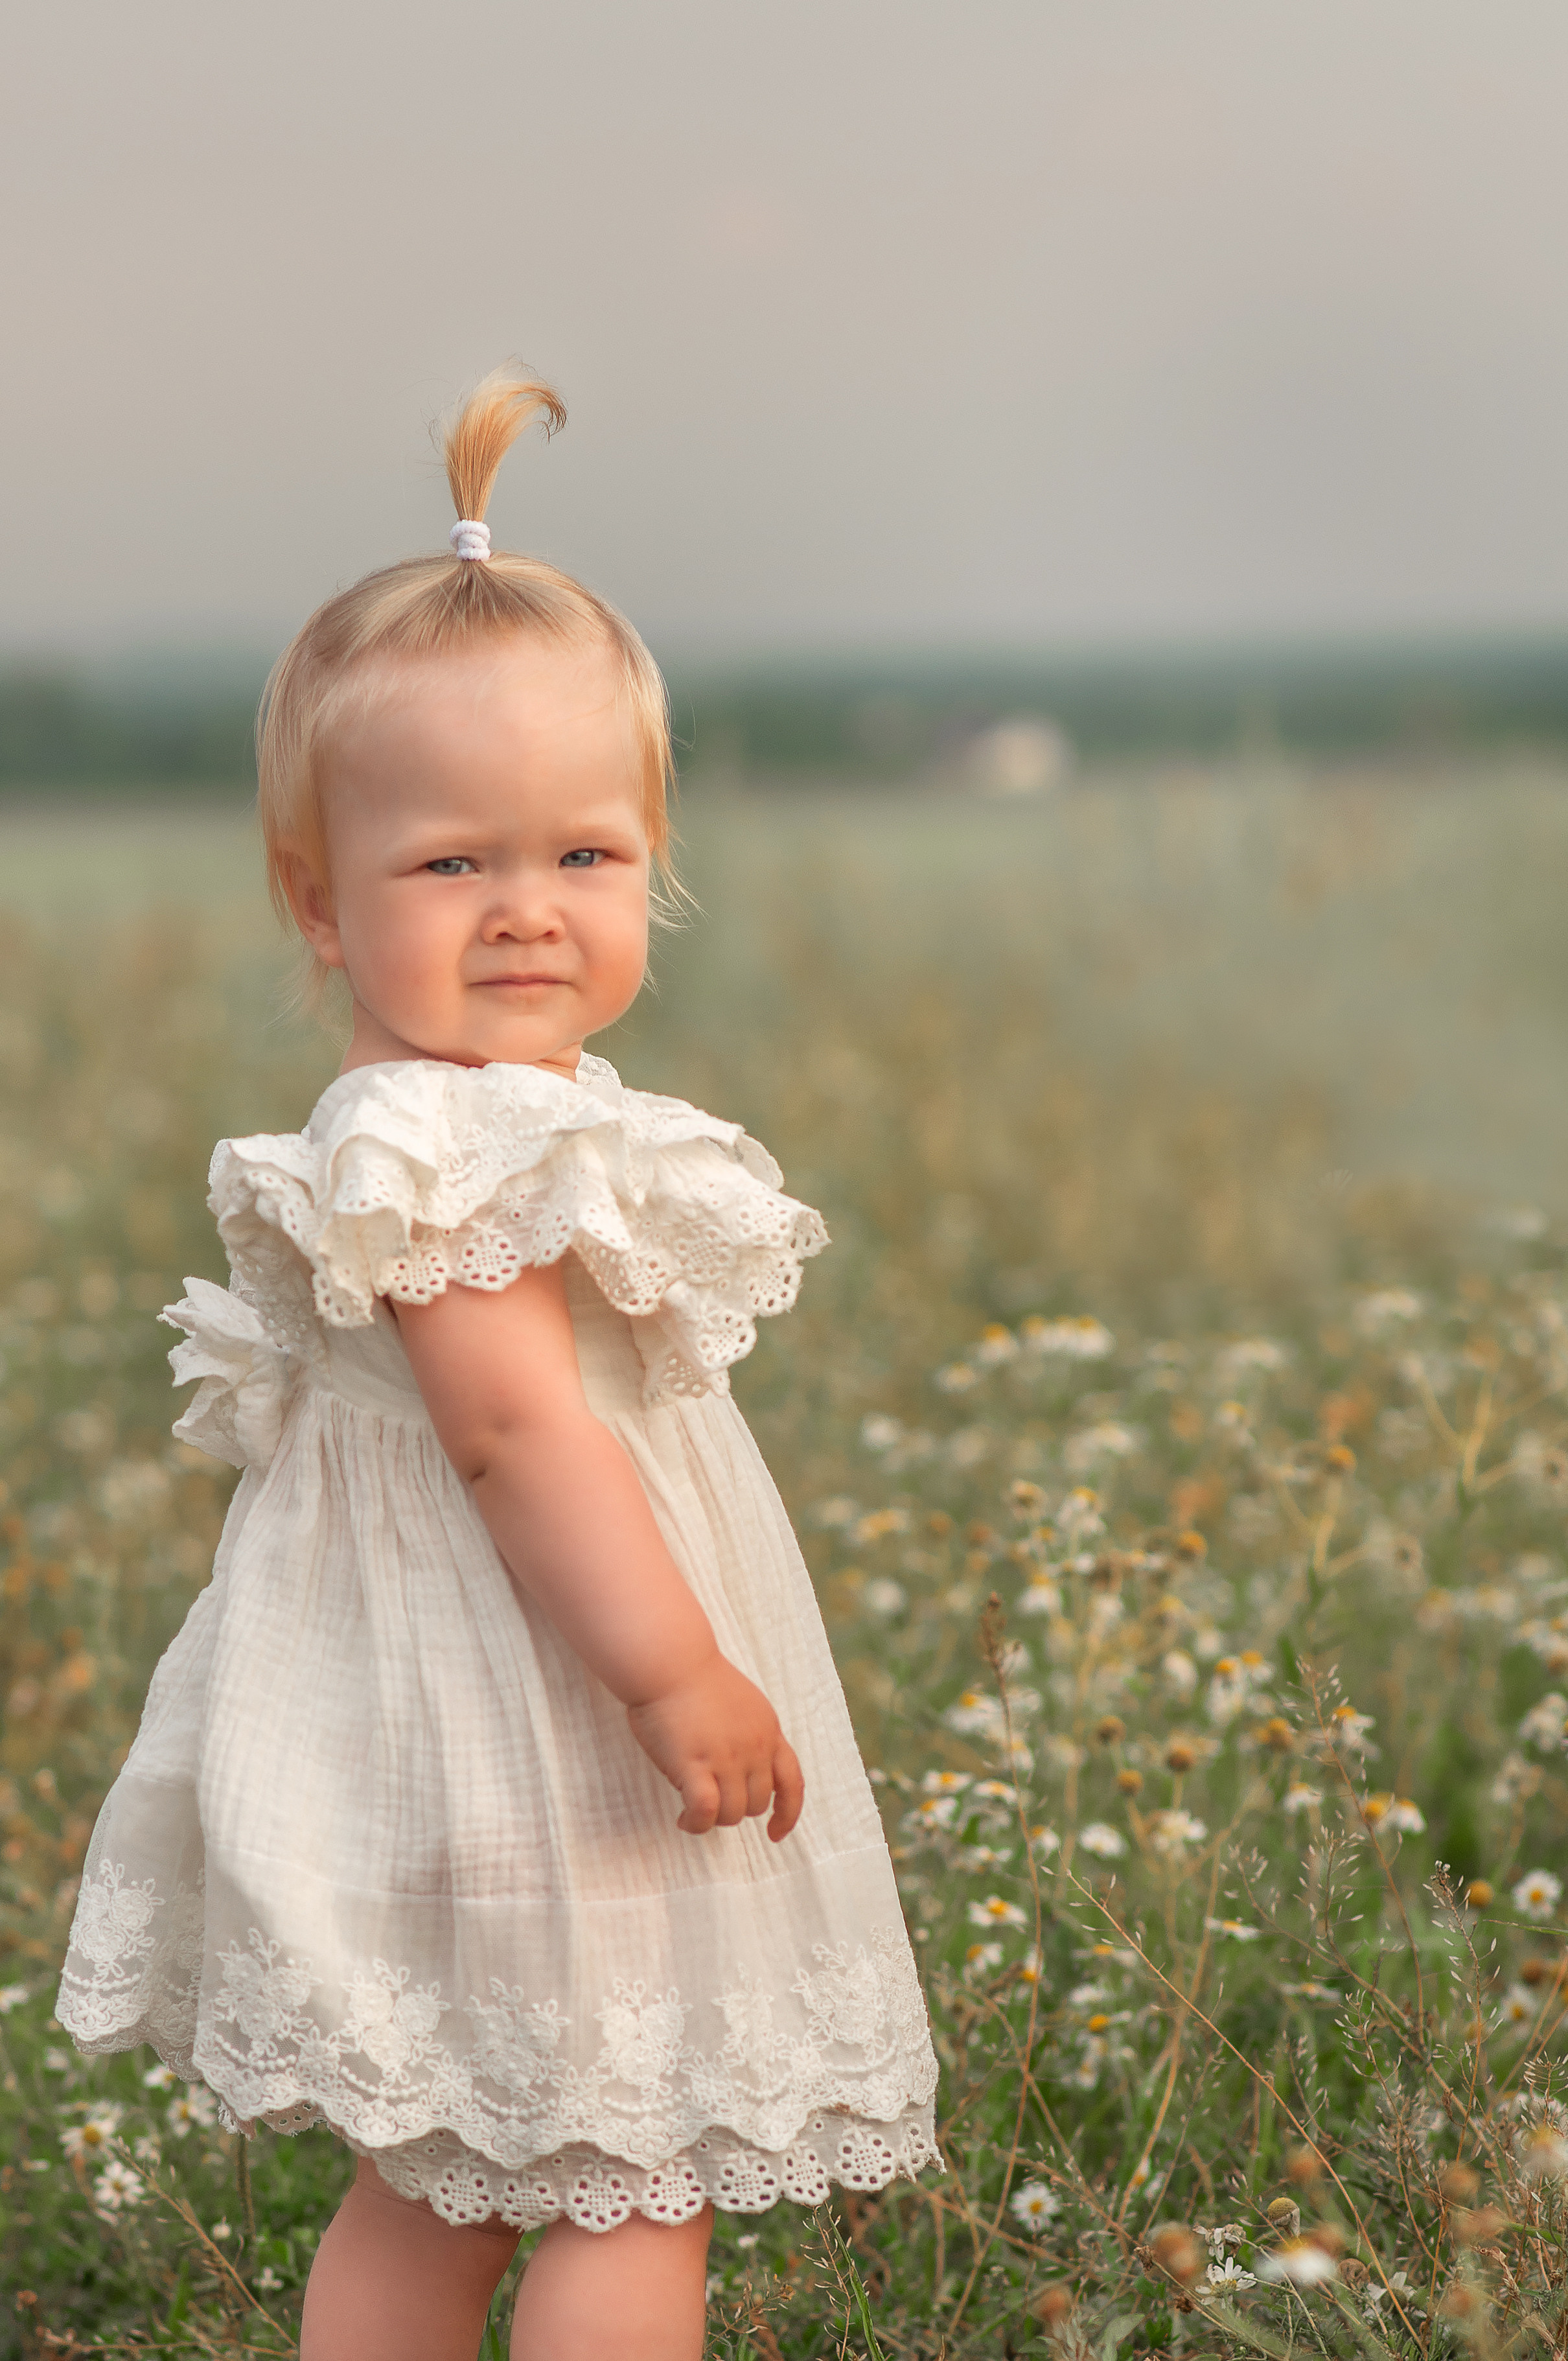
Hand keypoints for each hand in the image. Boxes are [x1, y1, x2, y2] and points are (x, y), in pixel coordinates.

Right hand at [627, 1654, 804, 1841]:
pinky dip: (696, 1824)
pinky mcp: (696, 1764)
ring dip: (713, 1819)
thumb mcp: (743, 1705)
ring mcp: (727, 1757)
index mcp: (768, 1731)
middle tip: (709, 1800)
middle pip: (757, 1803)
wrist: (670, 1661)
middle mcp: (754, 1747)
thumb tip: (743, 1773)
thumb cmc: (695, 1680)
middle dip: (735, 1809)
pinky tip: (684, 1820)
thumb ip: (750, 1736)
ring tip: (691, 1811)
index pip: (792, 1781)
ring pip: (733, 1813)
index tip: (776, 1832)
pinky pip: (705, 1812)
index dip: (788, 1813)